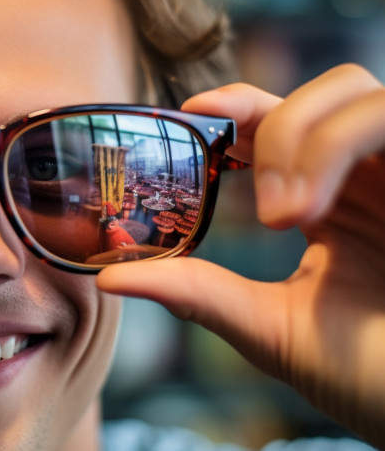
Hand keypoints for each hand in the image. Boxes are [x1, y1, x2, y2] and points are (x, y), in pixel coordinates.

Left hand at [96, 64, 384, 447]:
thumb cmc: (366, 377)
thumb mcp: (268, 327)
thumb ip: (196, 293)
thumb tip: (109, 277)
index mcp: (331, 202)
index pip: (281, 125)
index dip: (236, 105)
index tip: (188, 113)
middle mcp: (369, 177)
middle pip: (319, 91)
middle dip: (266, 119)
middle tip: (238, 180)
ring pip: (354, 91)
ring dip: (300, 136)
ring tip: (281, 213)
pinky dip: (335, 144)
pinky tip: (308, 209)